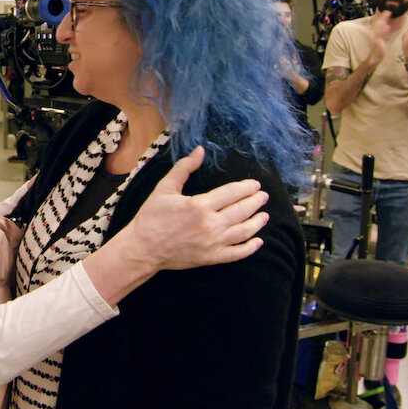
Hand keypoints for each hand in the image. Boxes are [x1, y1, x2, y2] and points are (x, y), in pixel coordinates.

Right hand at [127, 146, 268, 270]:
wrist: (142, 248)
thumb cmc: (152, 217)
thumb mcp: (164, 188)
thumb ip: (184, 168)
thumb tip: (200, 150)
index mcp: (199, 205)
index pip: (232, 193)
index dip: (246, 187)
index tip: (255, 184)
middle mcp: (210, 224)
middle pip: (242, 210)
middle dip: (256, 202)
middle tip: (263, 196)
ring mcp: (212, 243)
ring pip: (243, 231)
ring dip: (257, 222)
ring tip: (264, 215)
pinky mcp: (211, 258)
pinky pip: (237, 253)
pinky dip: (250, 248)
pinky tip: (258, 241)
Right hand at [367, 11, 391, 63]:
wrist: (375, 56)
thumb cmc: (378, 48)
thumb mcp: (380, 38)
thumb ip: (383, 32)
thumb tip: (387, 26)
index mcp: (373, 32)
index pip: (376, 23)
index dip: (381, 17)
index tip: (386, 12)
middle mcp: (372, 34)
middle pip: (377, 23)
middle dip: (382, 17)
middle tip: (388, 11)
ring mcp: (374, 37)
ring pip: (378, 27)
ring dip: (383, 21)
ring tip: (388, 16)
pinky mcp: (376, 42)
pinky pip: (380, 35)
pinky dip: (383, 31)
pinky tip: (387, 27)